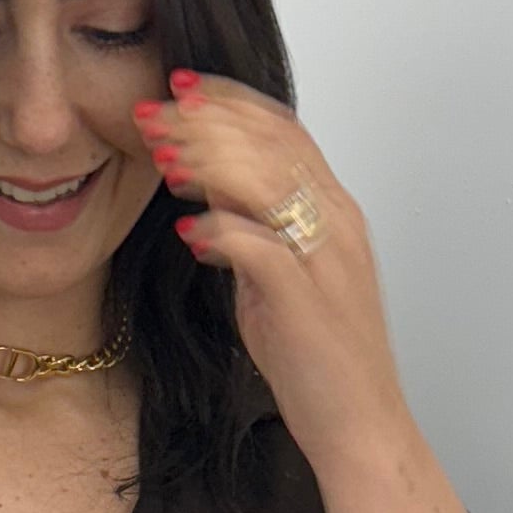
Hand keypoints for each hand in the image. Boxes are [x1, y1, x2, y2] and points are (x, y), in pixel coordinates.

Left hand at [134, 73, 410, 472]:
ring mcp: (325, 257)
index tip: (183, 89)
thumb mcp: (279, 283)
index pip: (284, 130)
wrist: (359, 424)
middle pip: (270, 141)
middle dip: (205, 120)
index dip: (231, 102)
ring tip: (159, 158)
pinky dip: (218, 230)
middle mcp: (337, 224)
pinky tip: (186, 233)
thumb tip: (209, 207)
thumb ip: (251, 237)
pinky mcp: (306, 296)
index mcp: (336, 212)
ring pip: (265, 178)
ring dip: (204, 161)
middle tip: (153, 113)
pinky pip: (257, 243)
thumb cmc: (320, 360)